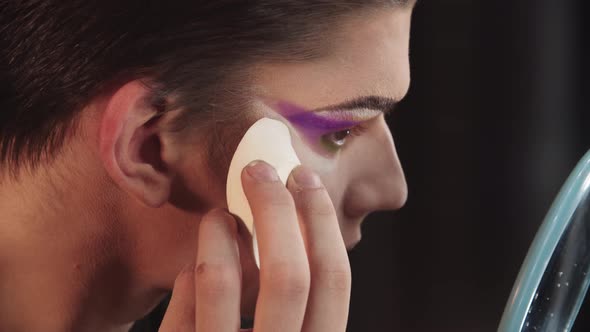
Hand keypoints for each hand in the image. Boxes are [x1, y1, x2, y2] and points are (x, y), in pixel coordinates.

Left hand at [159, 161, 350, 331]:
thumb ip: (301, 305)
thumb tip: (290, 231)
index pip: (334, 279)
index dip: (321, 221)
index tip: (304, 178)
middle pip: (288, 275)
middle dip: (275, 210)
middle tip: (258, 171)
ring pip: (223, 281)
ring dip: (220, 234)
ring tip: (219, 215)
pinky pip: (184, 306)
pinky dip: (190, 275)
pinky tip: (194, 270)